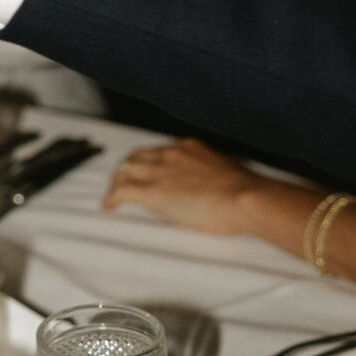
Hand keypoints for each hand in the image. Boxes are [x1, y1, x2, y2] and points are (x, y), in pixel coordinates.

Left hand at [102, 137, 263, 235]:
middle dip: (126, 170)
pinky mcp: (154, 191)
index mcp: (188, 148)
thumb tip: (209, 185)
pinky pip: (123, 192)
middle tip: (122, 184)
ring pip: (125, 171)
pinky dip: (112, 198)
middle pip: (135, 157)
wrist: (246, 198)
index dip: (146, 163)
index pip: (157, 151)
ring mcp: (161, 171)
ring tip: (114, 197)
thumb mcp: (225, 172)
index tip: (145, 173)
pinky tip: (110, 207)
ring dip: (116, 184)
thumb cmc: (245, 192)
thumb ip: (210, 173)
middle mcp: (170, 154)